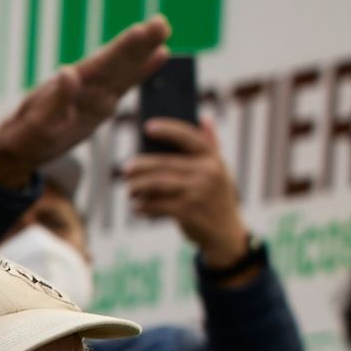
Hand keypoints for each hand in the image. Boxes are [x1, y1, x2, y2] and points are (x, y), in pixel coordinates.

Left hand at [0, 15, 170, 189]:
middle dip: (140, 43)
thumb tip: (69, 71)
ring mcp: (97, 91)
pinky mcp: (102, 103)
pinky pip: (126, 83)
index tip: (142, 29)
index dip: (124, 47)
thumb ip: (56, 99)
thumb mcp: (39, 123)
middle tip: (161, 23)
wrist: (21, 144)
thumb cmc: (26, 134)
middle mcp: (88, 83)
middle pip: (118, 59)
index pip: (103, 62)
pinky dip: (143, 70)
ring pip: (126, 67)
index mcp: (73, 84)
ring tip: (164, 29)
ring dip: (145, 50)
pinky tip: (161, 55)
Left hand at [124, 115, 252, 270]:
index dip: (168, 130)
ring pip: (156, 184)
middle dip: (140, 166)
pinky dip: (143, 206)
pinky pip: (157, 205)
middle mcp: (208, 173)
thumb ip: (211, 145)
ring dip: (137, 187)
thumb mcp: (220, 171)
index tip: (148, 126)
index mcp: (214, 160)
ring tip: (129, 190)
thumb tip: (203, 116)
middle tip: (125, 170)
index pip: (189, 137)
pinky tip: (137, 207)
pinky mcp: (188, 212)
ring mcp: (198, 193)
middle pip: (164, 163)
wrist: (226, 234)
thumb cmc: (217, 198)